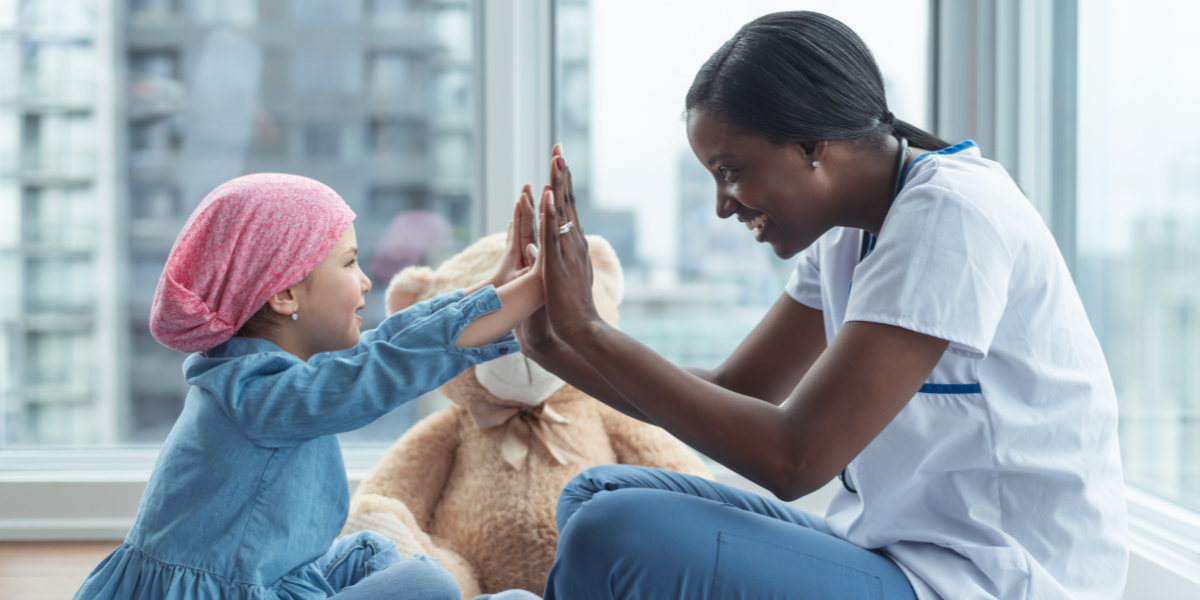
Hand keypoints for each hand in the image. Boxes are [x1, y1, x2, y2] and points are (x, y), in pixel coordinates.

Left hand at [486, 187, 536, 288]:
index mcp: (518, 252)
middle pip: (522, 222)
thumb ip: (522, 271)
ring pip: (520, 227)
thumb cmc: (505, 295)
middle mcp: (516, 249)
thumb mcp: (515, 283)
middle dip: (526, 203)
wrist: (496, 305)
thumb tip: (527, 260)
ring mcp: (516, 253)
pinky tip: (515, 221)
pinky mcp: (515, 259)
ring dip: (523, 211)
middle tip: (527, 185)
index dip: (525, 210)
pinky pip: (517, 238)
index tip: (526, 193)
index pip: (523, 226)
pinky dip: (518, 227)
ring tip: (525, 196)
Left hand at [538, 145, 602, 342]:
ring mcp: (567, 251)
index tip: (559, 160)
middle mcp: (574, 242)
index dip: (563, 183)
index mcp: (573, 244)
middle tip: (557, 146)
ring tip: (555, 159)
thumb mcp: (566, 276)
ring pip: (563, 211)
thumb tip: (552, 246)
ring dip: (559, 184)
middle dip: (562, 173)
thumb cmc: (571, 307)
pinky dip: (551, 213)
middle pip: (567, 200)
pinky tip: (548, 195)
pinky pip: (553, 233)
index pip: (568, 206)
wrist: (581, 327)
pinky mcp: (556, 263)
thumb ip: (560, 258)